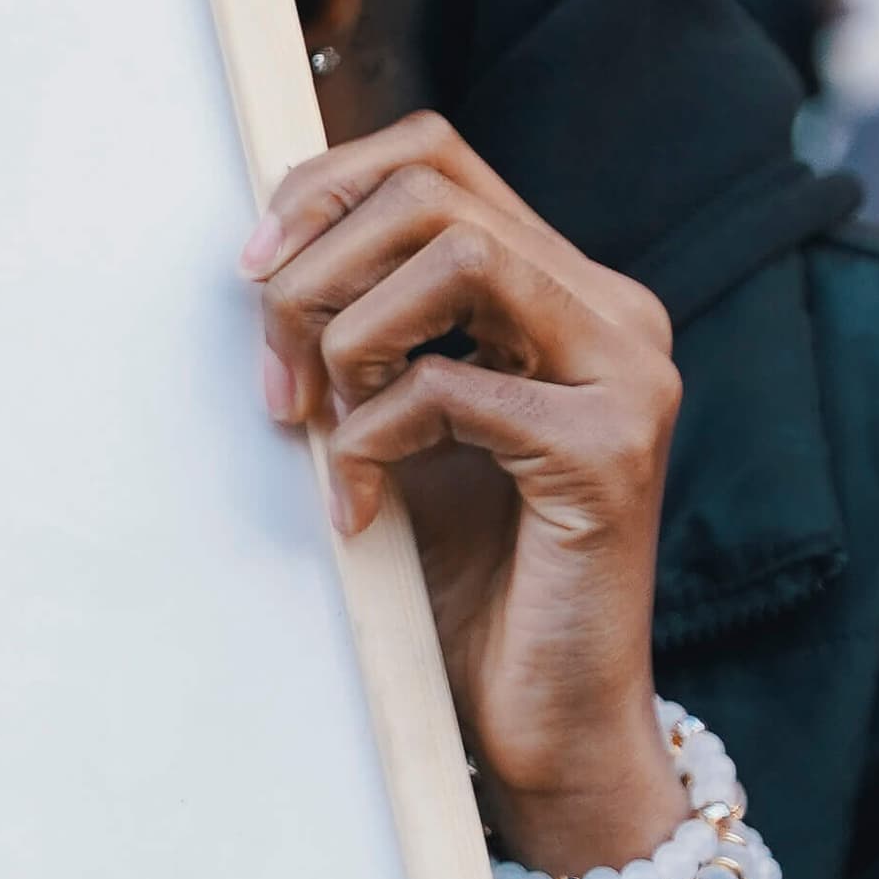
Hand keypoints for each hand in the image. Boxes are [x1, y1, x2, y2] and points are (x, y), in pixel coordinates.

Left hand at [243, 110, 683, 874]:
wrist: (541, 720)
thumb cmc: (464, 577)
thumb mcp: (397, 423)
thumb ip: (363, 332)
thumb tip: (261, 251)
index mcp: (564, 290)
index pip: (435, 158)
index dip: (324, 189)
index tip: (250, 270)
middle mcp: (612, 313)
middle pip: (434, 190)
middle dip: (316, 268)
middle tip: (274, 376)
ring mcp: (627, 375)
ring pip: (457, 254)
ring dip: (349, 334)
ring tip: (322, 424)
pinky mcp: (611, 451)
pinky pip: (450, 388)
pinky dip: (370, 440)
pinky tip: (357, 509)